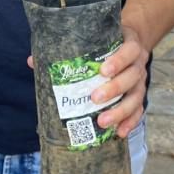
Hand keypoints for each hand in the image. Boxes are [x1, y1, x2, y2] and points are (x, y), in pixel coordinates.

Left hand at [26, 25, 149, 138]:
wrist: (128, 43)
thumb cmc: (106, 44)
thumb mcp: (93, 41)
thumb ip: (67, 49)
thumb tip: (33, 61)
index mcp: (128, 45)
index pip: (128, 51)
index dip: (118, 61)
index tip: (102, 70)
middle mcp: (137, 64)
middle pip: (132, 77)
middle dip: (114, 88)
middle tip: (95, 98)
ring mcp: (140, 82)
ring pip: (136, 97)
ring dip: (121, 111)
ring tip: (103, 121)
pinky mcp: (139, 96)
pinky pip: (138, 111)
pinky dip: (131, 122)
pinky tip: (119, 132)